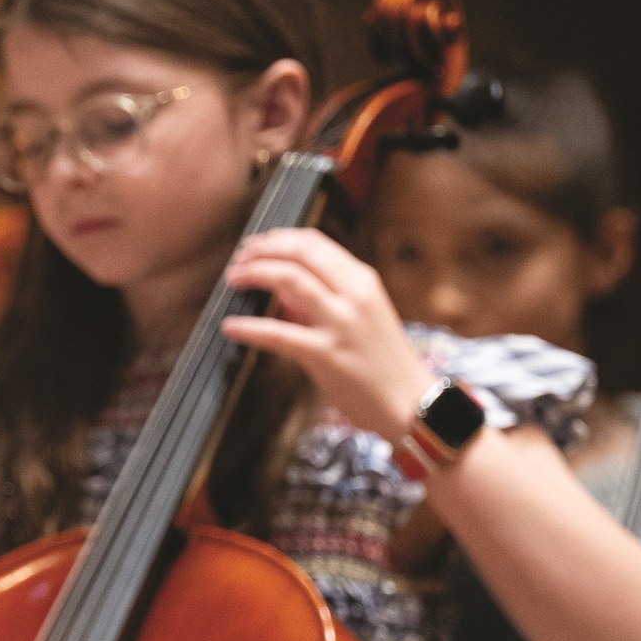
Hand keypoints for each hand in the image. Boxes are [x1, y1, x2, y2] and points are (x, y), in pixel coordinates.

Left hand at [216, 228, 429, 437]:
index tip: (257, 244)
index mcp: (363, 280)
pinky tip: (230, 327)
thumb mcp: (363, 314)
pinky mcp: (327, 354)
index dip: (279, 238)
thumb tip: (282, 287)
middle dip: (262, 249)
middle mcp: (354, 295)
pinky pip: (278, 335)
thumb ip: (326, 296)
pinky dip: (249, 328)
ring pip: (289, 279)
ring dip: (254, 273)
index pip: (314, 242)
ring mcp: (341, 323)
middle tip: (238, 258)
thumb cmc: (382, 360)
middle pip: (299, 252)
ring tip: (232, 279)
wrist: (409, 402)